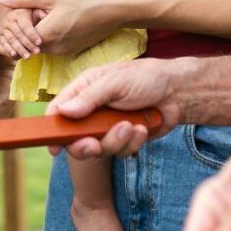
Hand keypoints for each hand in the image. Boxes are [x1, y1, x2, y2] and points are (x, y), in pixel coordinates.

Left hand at [0, 0, 115, 56]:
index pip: (17, 42)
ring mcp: (64, 52)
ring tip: (31, 19)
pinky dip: (45, 38)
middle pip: (27, 46)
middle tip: (7, 26)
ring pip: (40, 47)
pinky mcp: (72, 50)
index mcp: (45, 37)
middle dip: (18, 37)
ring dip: (33, 36)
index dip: (7, 36)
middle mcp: (54, 49)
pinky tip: (49, 21)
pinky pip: (52, 47)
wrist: (113, 11)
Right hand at [0, 7, 41, 59]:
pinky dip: (8, 50)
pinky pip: (4, 44)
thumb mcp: (34, 11)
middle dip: (28, 44)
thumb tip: (44, 15)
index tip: (40, 42)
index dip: (32, 34)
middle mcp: (9, 20)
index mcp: (18, 14)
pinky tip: (15, 56)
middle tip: (37, 52)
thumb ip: (40, 12)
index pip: (25, 26)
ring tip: (28, 57)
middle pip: (18, 34)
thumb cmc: (29, 13)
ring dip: (19, 49)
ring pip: (11, 40)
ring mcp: (3, 28)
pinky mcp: (0, 35)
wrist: (12, 13)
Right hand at [46, 59, 184, 158]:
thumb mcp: (116, 82)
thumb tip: (64, 111)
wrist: (177, 92)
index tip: (55, 147)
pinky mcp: (124, 139)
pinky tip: (143, 128)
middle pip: (75, 138)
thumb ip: (90, 98)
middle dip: (86, 145)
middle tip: (95, 146)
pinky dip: (133, 143)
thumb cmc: (145, 78)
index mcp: (84, 91)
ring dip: (116, 141)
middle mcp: (92, 111)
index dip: (53, 129)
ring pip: (100, 148)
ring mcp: (107, 127)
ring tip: (131, 126)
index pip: (59, 111)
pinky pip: (121, 151)